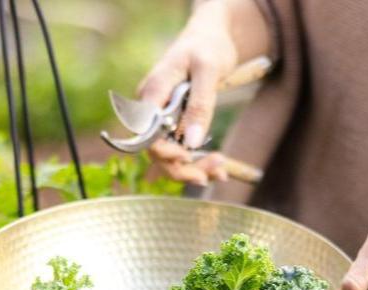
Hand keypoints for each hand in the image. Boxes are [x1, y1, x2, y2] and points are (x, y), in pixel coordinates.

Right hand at [137, 2, 237, 185]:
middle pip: (158, 152)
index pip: (147, 134)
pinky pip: (182, 151)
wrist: (210, 37)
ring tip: (221, 173)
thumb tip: (191, 143)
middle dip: (183, 169)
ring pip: (170, 157)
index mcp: (152, 94)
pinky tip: (220, 170)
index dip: (164, 152)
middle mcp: (151, 111)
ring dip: (194, 170)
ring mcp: (162, 120)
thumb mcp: (208, 70)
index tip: (188, 157)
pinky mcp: (174, 126)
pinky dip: (200, 163)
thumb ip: (200, 105)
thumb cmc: (207, 46)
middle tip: (212, 174)